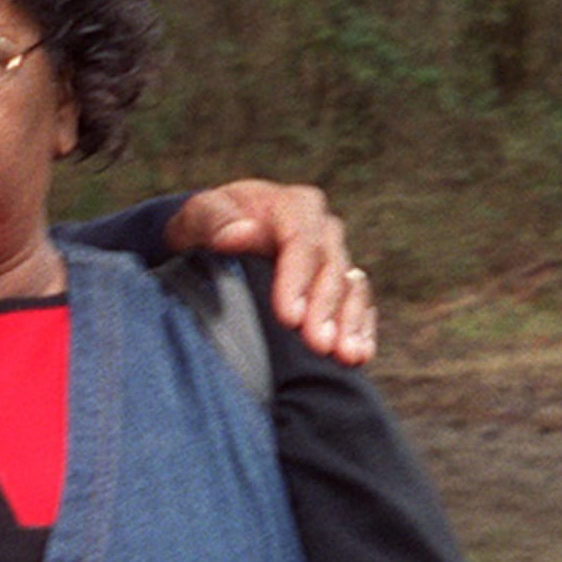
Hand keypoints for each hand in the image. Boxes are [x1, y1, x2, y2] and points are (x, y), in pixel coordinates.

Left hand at [164, 178, 373, 363]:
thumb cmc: (209, 221)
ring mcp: (335, 257)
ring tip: (347, 355)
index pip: (301, 242)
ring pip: (351, 289)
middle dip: (325, 309)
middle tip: (318, 344)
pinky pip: (359, 304)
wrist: (218, 232)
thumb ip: (215, 220)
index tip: (288, 316)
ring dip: (350, 323)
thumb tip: (240, 233)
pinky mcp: (341, 283)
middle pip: (331, 269)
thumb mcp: (201, 213)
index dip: (298, 279)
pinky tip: (359, 352)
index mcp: (293, 206)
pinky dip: (361, 327)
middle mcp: (323, 229)